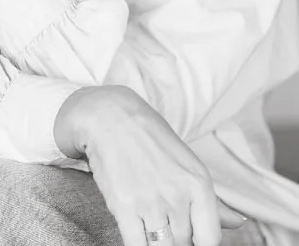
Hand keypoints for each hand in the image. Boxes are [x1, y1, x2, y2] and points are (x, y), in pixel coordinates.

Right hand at [54, 86, 246, 245]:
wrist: (110, 116)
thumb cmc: (150, 137)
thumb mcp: (187, 162)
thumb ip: (213, 199)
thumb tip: (239, 222)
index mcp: (199, 182)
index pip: (210, 239)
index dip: (199, 243)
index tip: (188, 235)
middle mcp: (178, 194)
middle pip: (184, 243)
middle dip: (175, 238)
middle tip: (164, 221)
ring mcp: (151, 202)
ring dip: (157, 241)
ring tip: (150, 223)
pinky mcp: (124, 207)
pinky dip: (138, 245)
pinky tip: (136, 231)